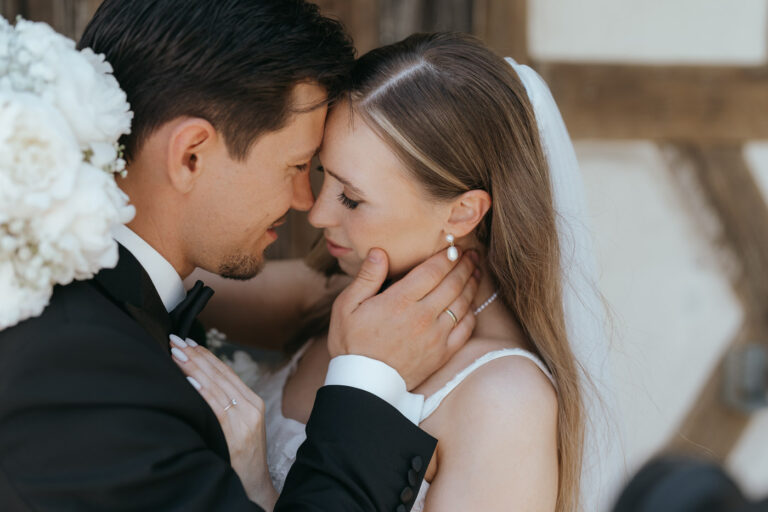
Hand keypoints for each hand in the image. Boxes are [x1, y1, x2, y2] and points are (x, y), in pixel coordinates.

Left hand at [169, 335, 277, 510]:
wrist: (255, 485)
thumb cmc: (241, 458)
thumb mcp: (238, 426)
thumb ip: (224, 405)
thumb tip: (196, 382)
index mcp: (253, 402)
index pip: (226, 372)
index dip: (206, 355)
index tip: (187, 342)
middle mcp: (251, 406)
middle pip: (219, 375)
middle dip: (195, 356)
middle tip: (175, 341)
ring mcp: (245, 419)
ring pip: (216, 386)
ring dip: (193, 367)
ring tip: (175, 354)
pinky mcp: (237, 433)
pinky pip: (215, 406)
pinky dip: (201, 391)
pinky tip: (188, 379)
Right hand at [327, 247, 479, 389]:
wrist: (363, 385)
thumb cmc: (351, 343)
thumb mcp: (346, 307)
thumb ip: (366, 278)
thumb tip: (380, 252)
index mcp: (400, 301)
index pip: (433, 270)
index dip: (447, 256)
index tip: (454, 248)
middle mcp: (422, 316)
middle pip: (453, 283)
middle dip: (465, 265)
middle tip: (472, 255)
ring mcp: (435, 336)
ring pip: (462, 303)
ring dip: (472, 285)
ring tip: (476, 272)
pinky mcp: (442, 354)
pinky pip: (465, 329)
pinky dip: (471, 313)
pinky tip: (471, 304)